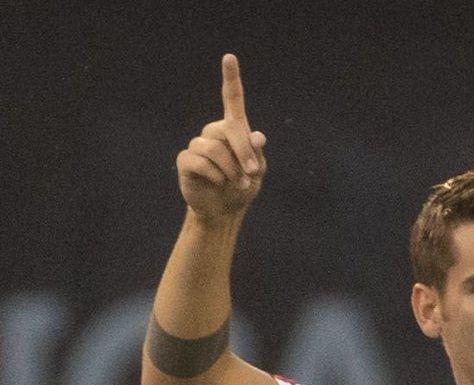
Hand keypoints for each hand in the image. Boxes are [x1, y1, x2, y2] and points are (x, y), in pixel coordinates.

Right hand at [177, 54, 267, 221]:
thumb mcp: (257, 171)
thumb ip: (257, 153)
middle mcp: (213, 131)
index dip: (231, 78)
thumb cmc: (242, 186)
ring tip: (238, 182)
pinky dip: (217, 177)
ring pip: (216, 149)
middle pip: (229, 129)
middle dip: (244, 152)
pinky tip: (218, 183)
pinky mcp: (186, 160)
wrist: (224, 210)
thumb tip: (258, 136)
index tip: (230, 57)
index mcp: (232, 129)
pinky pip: (202, 163)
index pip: (232, 99)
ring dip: (233, 170)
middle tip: (253, 172)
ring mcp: (197, 144)